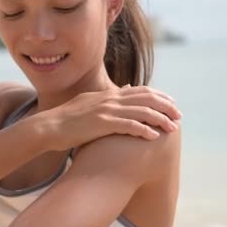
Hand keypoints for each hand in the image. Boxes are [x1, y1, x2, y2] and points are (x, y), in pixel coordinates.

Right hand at [39, 85, 181, 150]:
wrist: (47, 127)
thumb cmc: (65, 122)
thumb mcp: (86, 106)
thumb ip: (105, 102)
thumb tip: (121, 96)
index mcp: (106, 95)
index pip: (139, 90)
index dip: (158, 96)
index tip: (171, 104)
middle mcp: (109, 99)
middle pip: (145, 98)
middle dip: (165, 106)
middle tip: (179, 116)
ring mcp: (106, 110)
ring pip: (141, 111)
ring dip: (160, 119)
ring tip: (173, 128)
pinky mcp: (102, 123)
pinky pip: (129, 124)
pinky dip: (144, 129)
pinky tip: (153, 136)